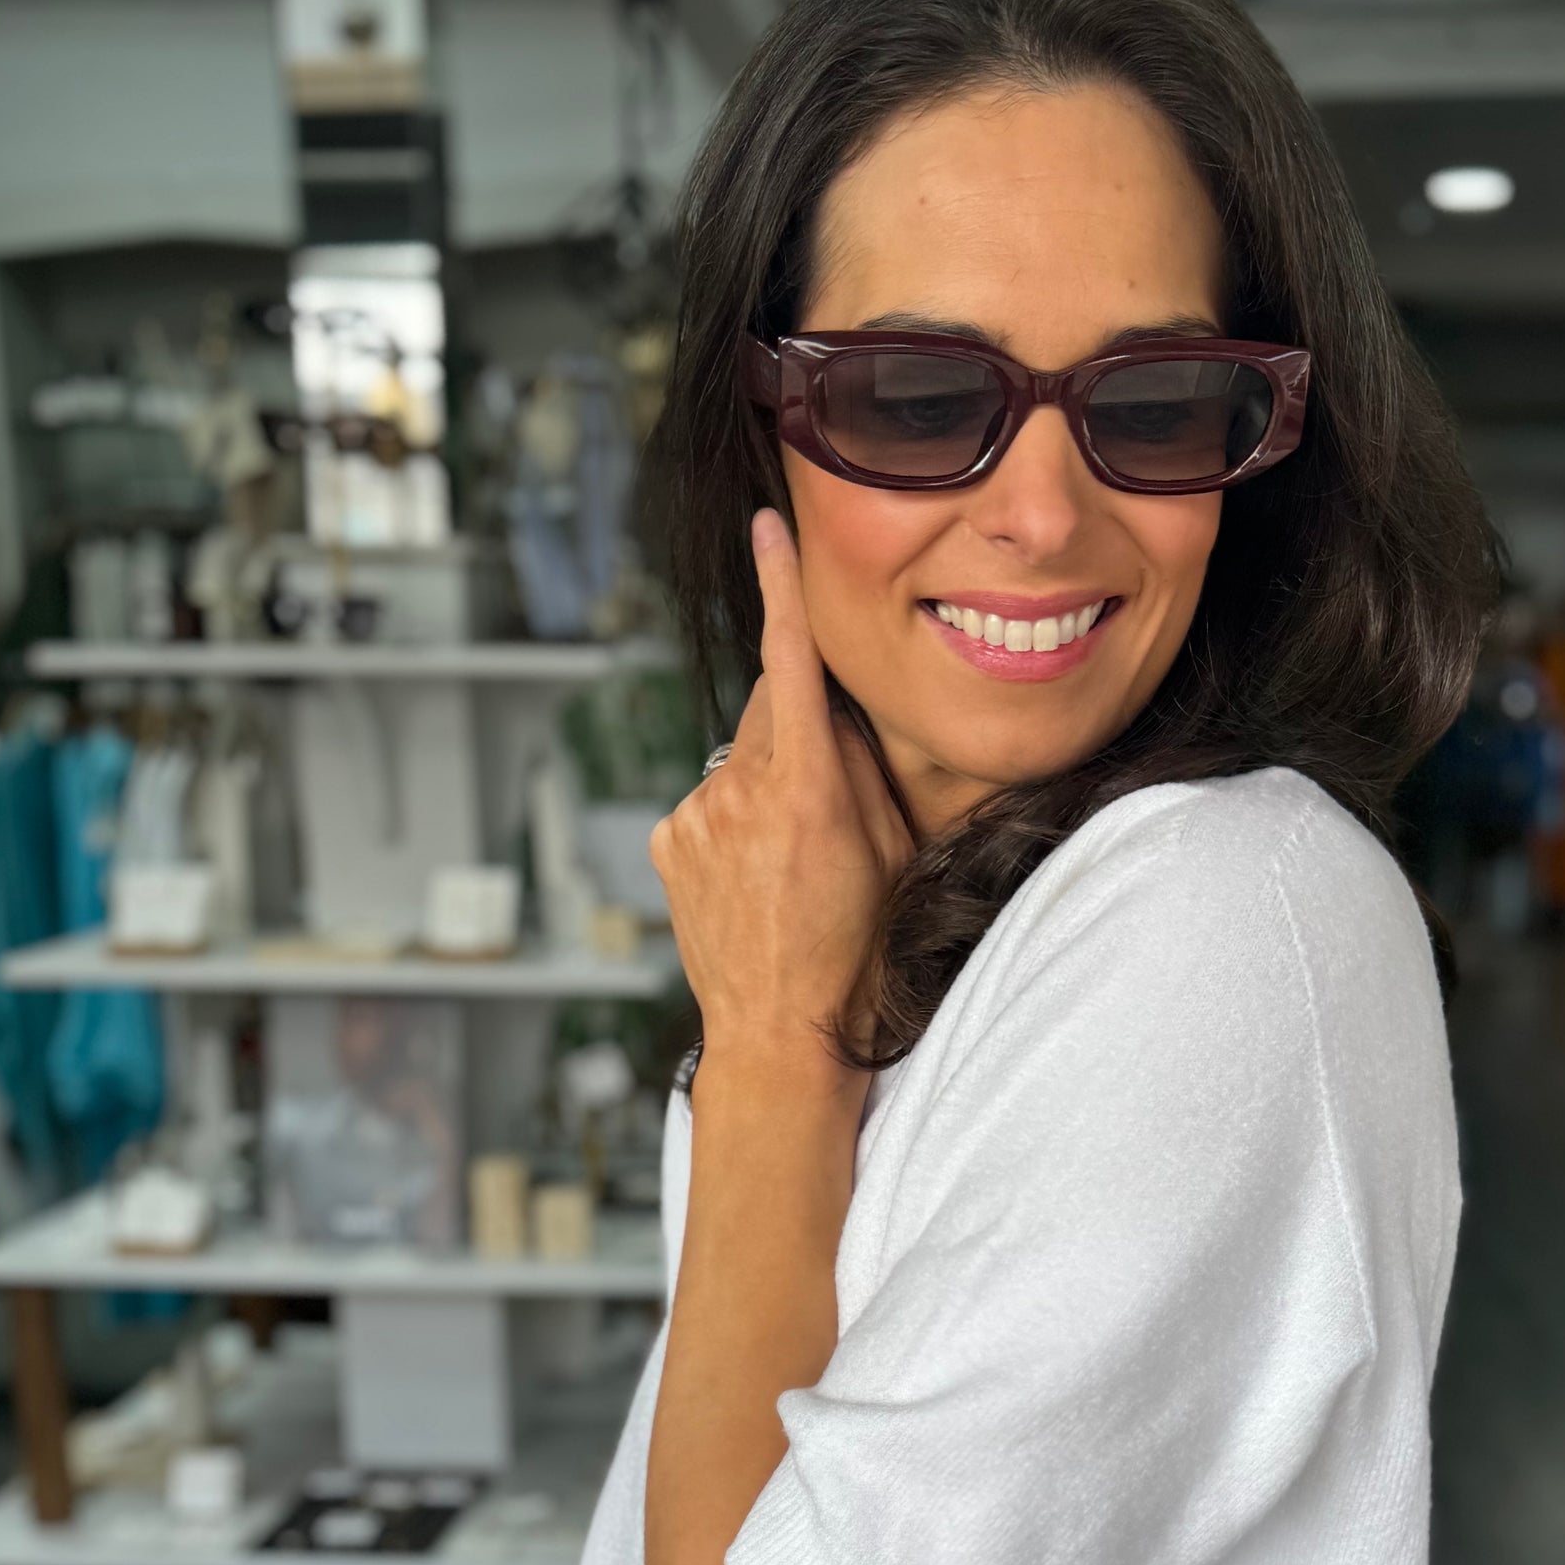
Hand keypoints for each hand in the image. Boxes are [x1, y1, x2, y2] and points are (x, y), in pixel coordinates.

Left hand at [650, 508, 912, 1076]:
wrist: (780, 1035)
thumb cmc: (856, 956)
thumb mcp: (894, 856)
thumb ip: (864, 771)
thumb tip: (839, 715)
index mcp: (806, 785)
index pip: (792, 660)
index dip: (779, 586)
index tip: (766, 529)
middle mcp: (741, 790)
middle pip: (772, 711)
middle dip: (802, 730)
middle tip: (830, 806)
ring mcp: (697, 817)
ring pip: (741, 762)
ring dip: (768, 786)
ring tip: (791, 864)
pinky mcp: (671, 844)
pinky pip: (710, 804)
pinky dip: (733, 823)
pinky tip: (755, 879)